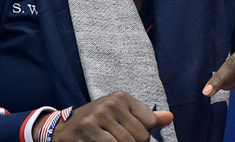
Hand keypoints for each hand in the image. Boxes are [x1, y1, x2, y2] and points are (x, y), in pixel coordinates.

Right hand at [42, 93, 173, 141]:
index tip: (131, 135)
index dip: (144, 136)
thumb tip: (170, 118)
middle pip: (141, 137)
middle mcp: (112, 103)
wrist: (63, 129)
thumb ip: (147, 119)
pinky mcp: (88, 128)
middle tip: (117, 141)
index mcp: (122, 98)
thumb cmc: (98, 124)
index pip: (150, 122)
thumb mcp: (122, 116)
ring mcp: (99, 115)